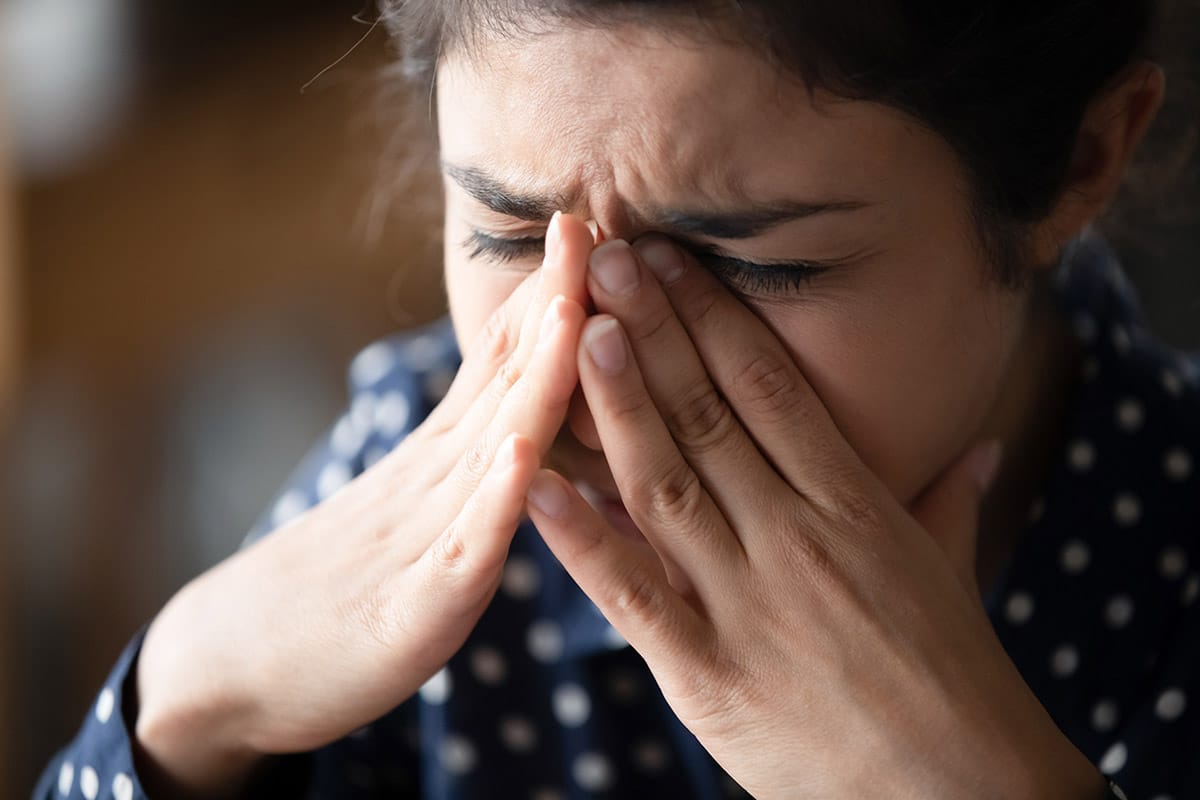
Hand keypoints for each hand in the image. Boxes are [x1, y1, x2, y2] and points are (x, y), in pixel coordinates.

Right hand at [133, 214, 596, 797]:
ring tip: (570, 310)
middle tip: (591, 223)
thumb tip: (528, 409)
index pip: (503, 363)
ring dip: (535, 377)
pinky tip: (520, 454)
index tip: (597, 227)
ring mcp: (425, 538)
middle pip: (503, 382)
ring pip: (492, 446)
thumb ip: (470, 454)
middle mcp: (435, 480)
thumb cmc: (342, 586)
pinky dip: (495, 500)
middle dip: (553, 304)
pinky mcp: (417, 607)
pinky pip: (463, 548)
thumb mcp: (416, 507)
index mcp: (445, 459)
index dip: (552, 296)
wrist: (237, 662)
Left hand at [524, 236, 1105, 799]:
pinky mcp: (707, 674)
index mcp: (854, 506)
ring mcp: (748, 605)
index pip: (771, 390)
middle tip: (608, 260)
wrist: (957, 792)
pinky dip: (581, 538)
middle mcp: (797, 539)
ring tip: (578, 331)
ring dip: (619, 405)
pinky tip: (537, 483)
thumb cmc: (953, 677)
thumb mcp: (953, 573)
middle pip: (710, 416)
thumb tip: (986, 443)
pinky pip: (633, 594)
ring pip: (668, 485)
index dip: (714, 319)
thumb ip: (950, 498)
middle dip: (654, 332)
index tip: (672, 261)